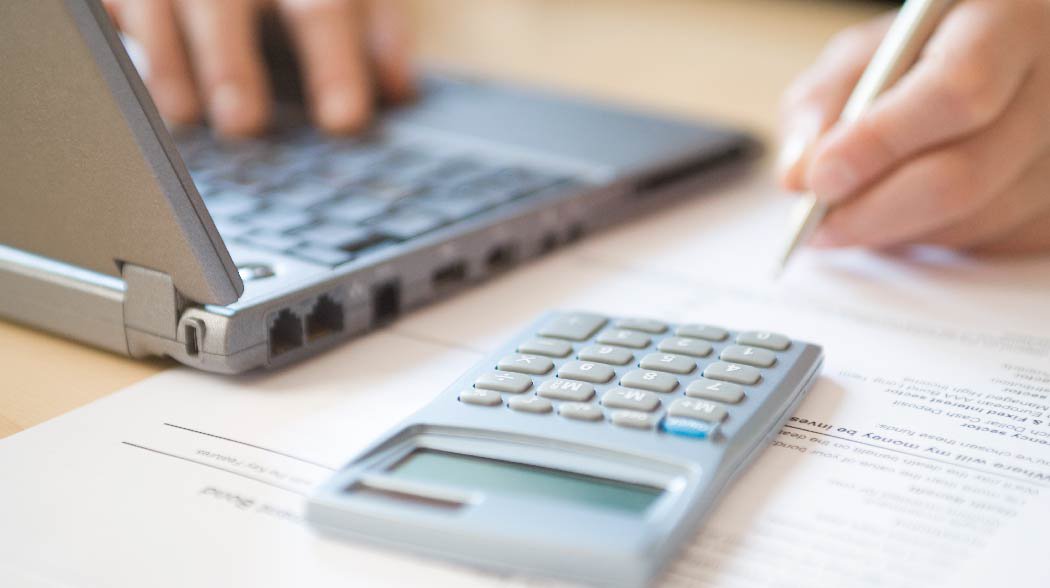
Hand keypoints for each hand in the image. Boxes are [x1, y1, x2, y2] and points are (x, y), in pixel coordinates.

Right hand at [103, 0, 414, 136]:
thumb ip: (377, 31)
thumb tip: (401, 91)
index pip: (322, 7)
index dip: (335, 64)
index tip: (344, 121)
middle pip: (227, 1)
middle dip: (233, 61)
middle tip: (243, 122)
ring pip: (158, 1)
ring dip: (165, 60)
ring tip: (183, 116)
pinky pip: (110, 6)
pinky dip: (116, 39)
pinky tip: (126, 86)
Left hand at [778, 0, 1049, 254]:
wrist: (988, 67)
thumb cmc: (916, 59)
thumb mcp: (862, 56)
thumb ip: (822, 102)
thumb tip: (798, 176)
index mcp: (1007, 25)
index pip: (957, 91)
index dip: (880, 143)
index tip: (820, 177)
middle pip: (964, 175)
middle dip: (872, 211)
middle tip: (816, 224)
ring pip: (970, 221)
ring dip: (894, 229)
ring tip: (852, 210)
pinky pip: (983, 244)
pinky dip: (926, 236)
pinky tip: (903, 210)